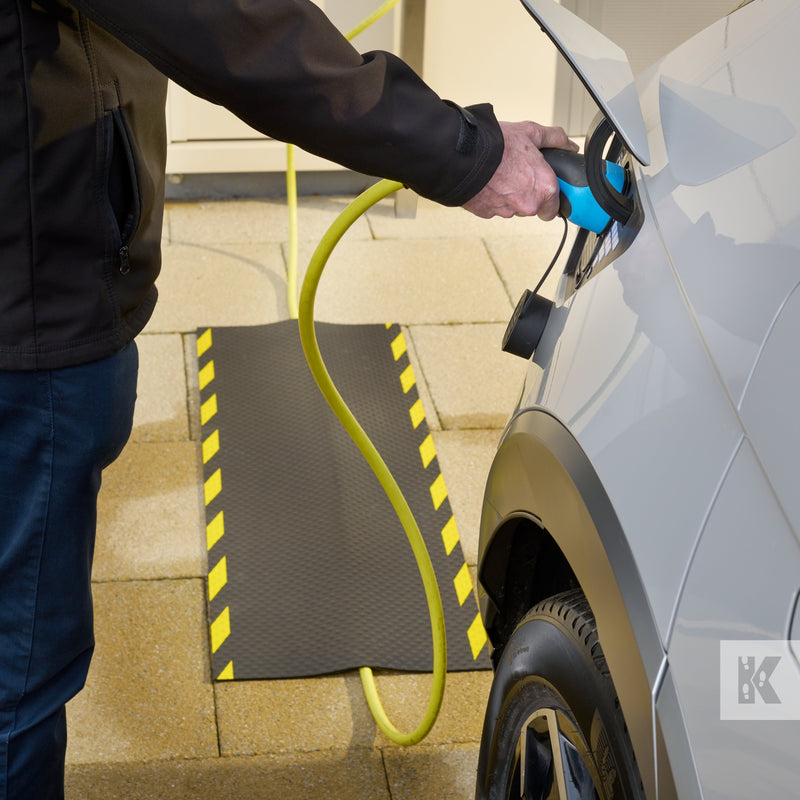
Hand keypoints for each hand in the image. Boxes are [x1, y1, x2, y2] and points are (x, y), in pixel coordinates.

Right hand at [462, 121, 578, 219]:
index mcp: (544, 187)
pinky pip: (494, 208)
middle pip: (532, 207)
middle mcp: (528, 204)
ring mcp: (507, 211)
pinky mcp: (488, 214)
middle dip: (527, 194)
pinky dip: (493, 198)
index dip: (549, 198)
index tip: (542, 188)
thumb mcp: (530, 132)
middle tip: (518, 174)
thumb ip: (555, 139)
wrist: (463, 155)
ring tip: (500, 174)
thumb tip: (568, 144)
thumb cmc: (497, 145)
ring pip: (513, 208)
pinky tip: (489, 182)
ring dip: (509, 196)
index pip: (554, 209)